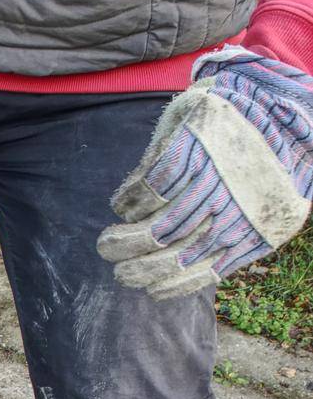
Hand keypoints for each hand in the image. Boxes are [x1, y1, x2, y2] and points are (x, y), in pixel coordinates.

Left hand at [97, 49, 312, 298]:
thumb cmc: (232, 114)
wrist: (298, 120)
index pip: (151, 190)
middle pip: (159, 231)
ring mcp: (240, 216)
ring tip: (123, 274)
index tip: (120, 207)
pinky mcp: (256, 238)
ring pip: (181, 258)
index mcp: (203, 148)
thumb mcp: (193, 108)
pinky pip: (211, 272)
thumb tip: (133, 195)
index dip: (129, 203)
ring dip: (144, 271)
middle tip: (105, 248)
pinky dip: (178, 286)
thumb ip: (161, 146)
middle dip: (124, 246)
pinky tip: (155, 290)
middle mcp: (221, 186)